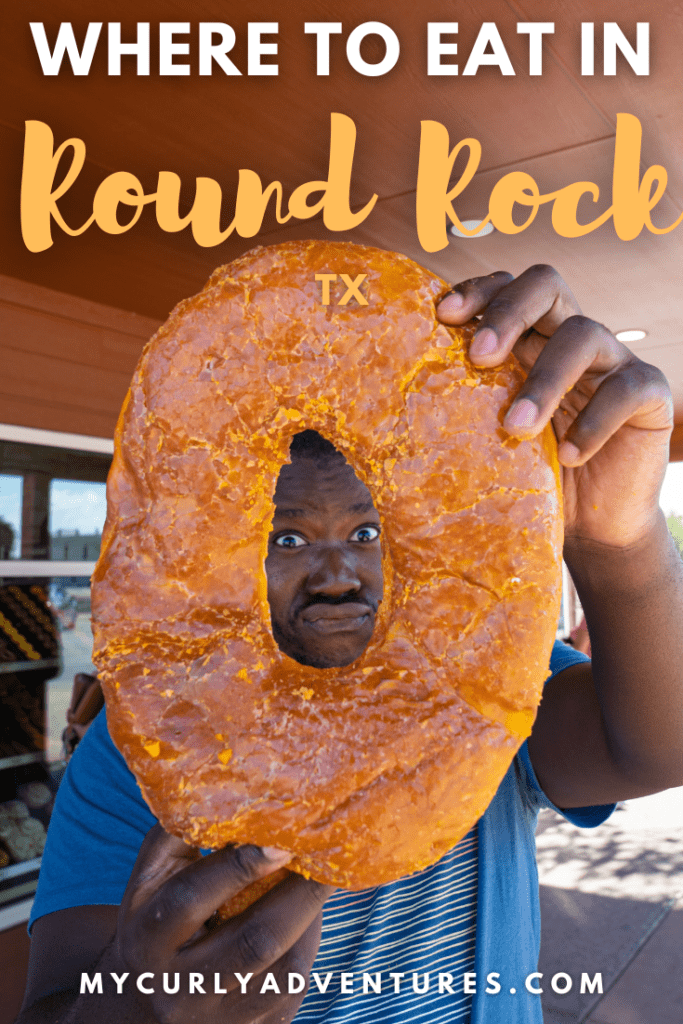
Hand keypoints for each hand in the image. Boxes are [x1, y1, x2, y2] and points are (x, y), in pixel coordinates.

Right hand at [112, 824, 333, 1022]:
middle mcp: (181, 986)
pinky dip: (309, 943)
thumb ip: (181, 834)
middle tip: (329, 849)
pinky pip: (294, 990)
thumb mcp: (150, 880)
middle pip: (254, 942)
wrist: (139, 1007)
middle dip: (299, 891)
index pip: (193, 898)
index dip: (239, 866)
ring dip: (311, 916)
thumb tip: (233, 785)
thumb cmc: (153, 922)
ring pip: (284, 970)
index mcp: (147, 938)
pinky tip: (309, 910)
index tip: (280, 837)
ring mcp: (220, 1019)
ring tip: (325, 872)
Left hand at [436, 265, 673, 547]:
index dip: (478, 291)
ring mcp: (612, 361)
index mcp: (530, 337)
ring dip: (543, 381)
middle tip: (479, 354)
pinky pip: (626, 389)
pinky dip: (594, 422)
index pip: (506, 288)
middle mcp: (569, 337)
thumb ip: (462, 409)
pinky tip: (569, 456)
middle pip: (546, 284)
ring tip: (515, 429)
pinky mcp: (648, 394)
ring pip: (583, 336)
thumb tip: (383, 403)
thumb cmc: (532, 476)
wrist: (591, 526)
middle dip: (508, 311)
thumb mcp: (490, 438)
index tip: (443, 315)